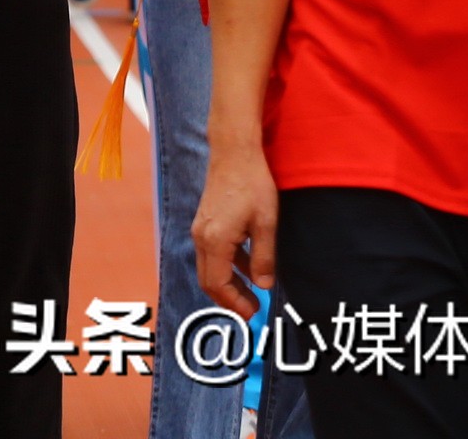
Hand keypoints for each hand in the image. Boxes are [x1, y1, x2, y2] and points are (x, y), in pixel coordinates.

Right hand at [193, 134, 278, 318]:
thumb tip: (264, 285)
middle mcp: (201, 237)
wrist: (234, 153)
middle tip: (252, 310)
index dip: (234, 302)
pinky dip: (227, 267)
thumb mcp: (266, 224)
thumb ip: (264, 257)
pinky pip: (212, 253)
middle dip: (229, 298)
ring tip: (252, 294)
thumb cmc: (252, 185)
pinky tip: (249, 267)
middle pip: (208, 279)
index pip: (218, 283)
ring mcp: (200, 228)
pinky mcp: (205, 222)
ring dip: (228, 284)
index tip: (252, 313)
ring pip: (209, 267)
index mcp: (215, 240)